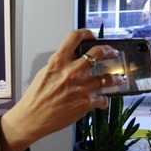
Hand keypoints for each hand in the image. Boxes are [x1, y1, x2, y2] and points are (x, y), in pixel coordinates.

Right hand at [0, 29, 124, 150]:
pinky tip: (102, 101)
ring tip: (117, 78)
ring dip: (115, 77)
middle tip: (111, 53)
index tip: (91, 36)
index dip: (86, 33)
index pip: (75, 37)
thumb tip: (69, 60)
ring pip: (108, 77)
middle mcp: (72, 72)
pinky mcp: (86, 103)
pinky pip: (102, 99)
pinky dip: (103, 101)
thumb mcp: (44, 74)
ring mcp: (81, 87)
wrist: (32, 118)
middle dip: (109, 51)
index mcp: (59, 62)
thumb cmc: (35, 98)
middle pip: (98, 52)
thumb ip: (59, 65)